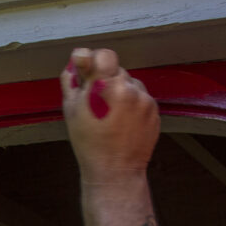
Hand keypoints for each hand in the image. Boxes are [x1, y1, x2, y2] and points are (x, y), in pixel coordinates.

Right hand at [61, 48, 160, 183]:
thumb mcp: (71, 109)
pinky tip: (123, 122)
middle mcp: (128, 89)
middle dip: (107, 82)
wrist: (115, 170)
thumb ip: (72, 79)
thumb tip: (78, 58)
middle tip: (98, 104)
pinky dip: (132, 105)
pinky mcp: (155, 110)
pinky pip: (141, 97)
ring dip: (121, 93)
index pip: (105, 55)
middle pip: (117, 71)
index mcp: (104, 87)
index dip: (96, 62)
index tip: (91, 74)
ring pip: (130, 83)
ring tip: (112, 117)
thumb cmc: (88, 142)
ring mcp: (144, 100)